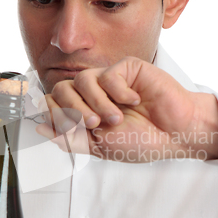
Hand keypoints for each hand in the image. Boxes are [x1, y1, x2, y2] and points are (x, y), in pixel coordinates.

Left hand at [36, 57, 217, 162]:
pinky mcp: (127, 68)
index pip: (54, 104)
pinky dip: (118, 92)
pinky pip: (108, 74)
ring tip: (117, 118)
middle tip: (95, 124)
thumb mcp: (100, 148)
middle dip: (74, 110)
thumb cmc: (143, 141)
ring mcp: (110, 80)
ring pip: (82, 80)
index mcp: (85, 112)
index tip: (71, 127)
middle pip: (62, 89)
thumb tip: (42, 128)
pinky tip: (134, 101)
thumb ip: (71, 138)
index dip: (55, 114)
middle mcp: (94, 95)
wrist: (176, 134)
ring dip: (97, 103)